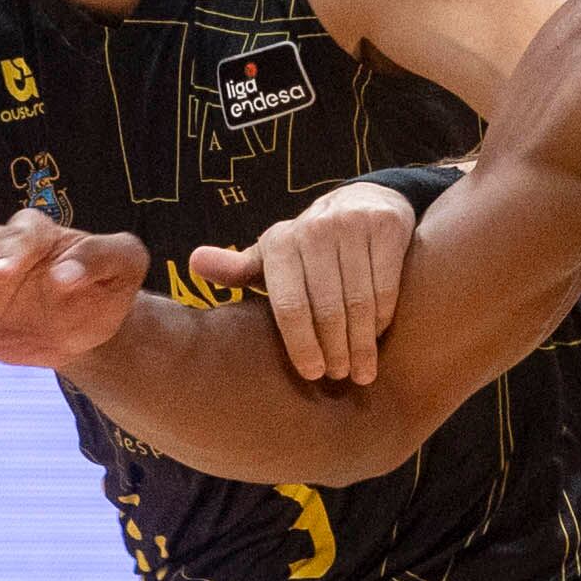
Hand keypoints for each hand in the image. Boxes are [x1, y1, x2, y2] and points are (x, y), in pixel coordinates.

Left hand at [194, 179, 412, 383]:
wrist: (360, 204)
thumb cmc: (308, 249)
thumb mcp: (272, 257)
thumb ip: (237, 269)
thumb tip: (194, 263)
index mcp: (280, 243)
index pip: (289, 305)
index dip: (302, 345)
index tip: (313, 373)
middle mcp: (314, 229)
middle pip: (328, 308)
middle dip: (336, 350)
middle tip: (341, 376)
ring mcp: (352, 225)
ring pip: (360, 301)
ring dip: (362, 343)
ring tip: (362, 371)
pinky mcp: (386, 226)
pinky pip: (386, 286)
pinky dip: (383, 318)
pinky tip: (378, 337)